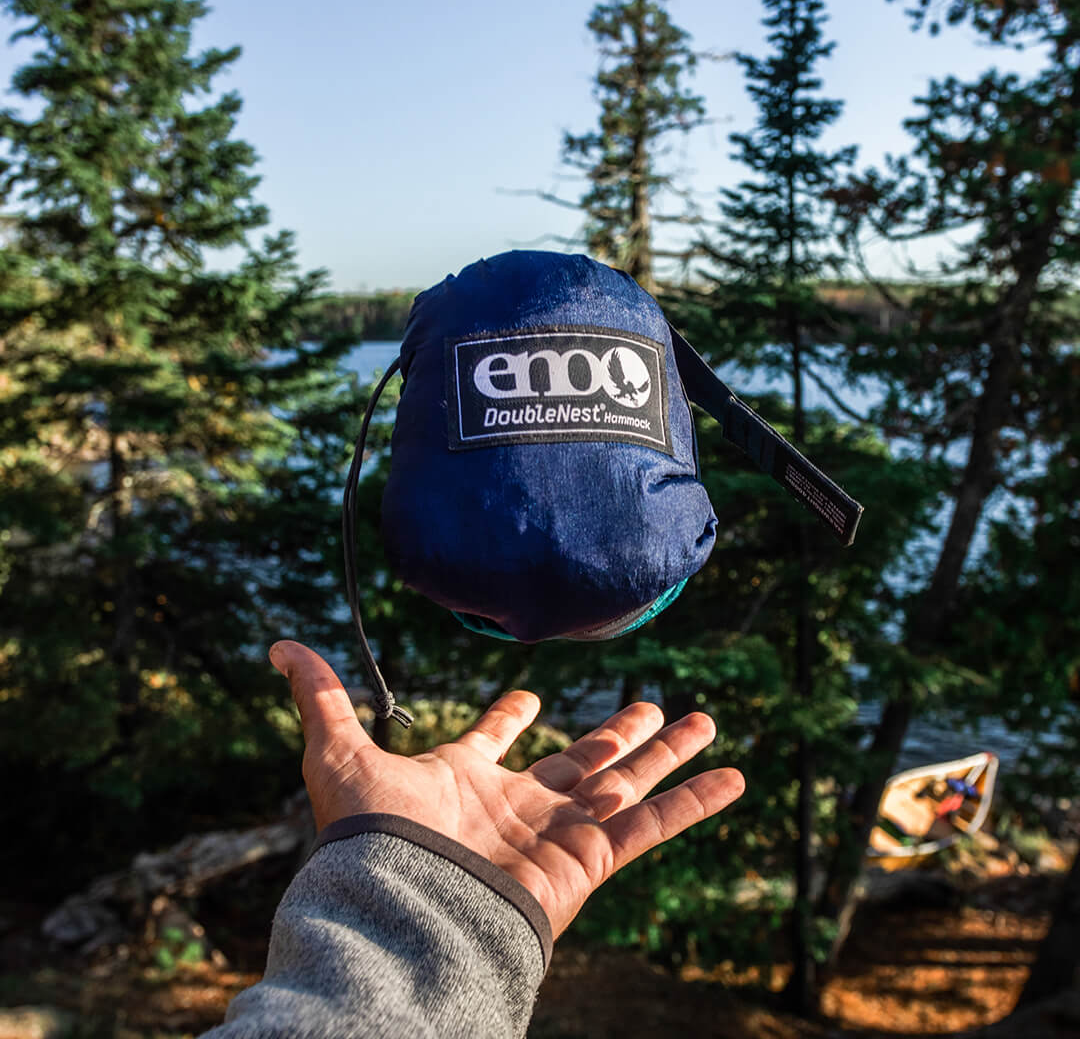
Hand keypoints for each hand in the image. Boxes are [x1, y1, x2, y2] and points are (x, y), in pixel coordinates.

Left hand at [270, 639, 744, 938]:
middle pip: (583, 758)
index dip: (510, 716)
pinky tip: (734, 776)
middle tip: (648, 705)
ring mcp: (560, 829)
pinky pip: (655, 825)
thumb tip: (279, 641)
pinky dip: (696, 802)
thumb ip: (320, 694)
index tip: (527, 697)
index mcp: (467, 778)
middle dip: (616, 732)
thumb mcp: (338, 750)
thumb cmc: (370, 834)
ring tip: (706, 721)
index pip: (494, 739)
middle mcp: (520, 803)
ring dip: (669, 754)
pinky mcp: (592, 857)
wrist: (404, 908)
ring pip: (630, 782)